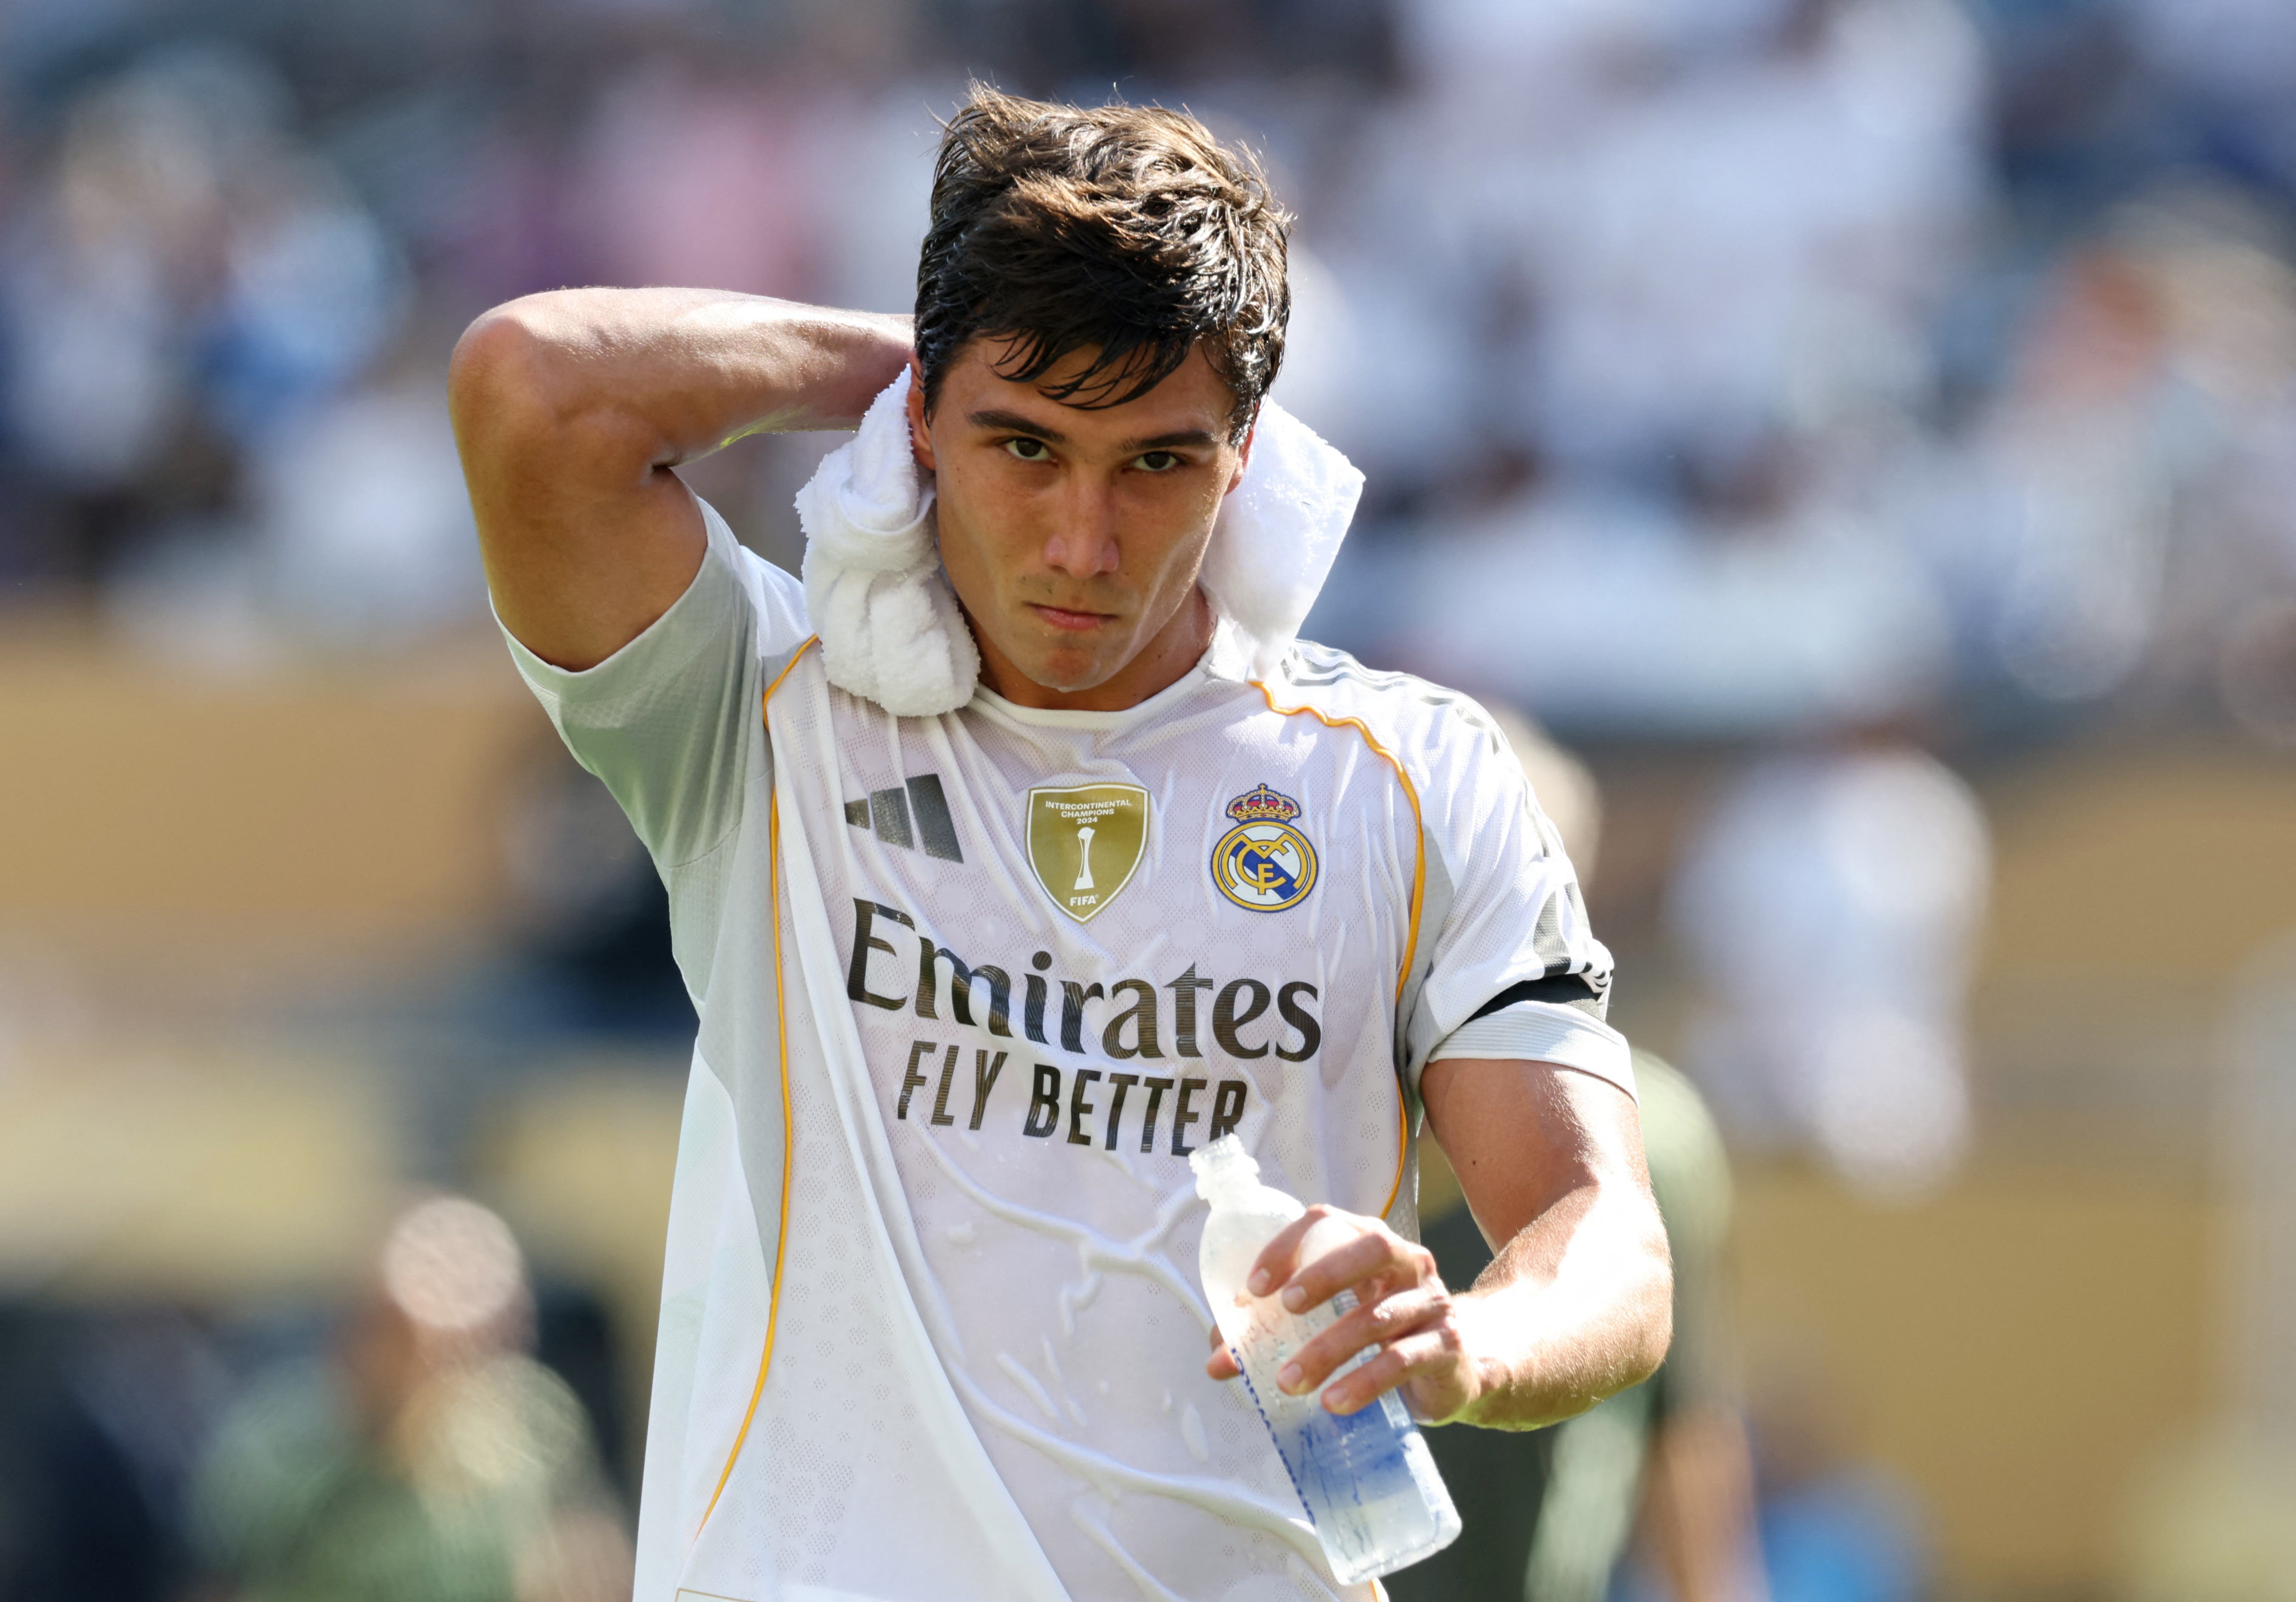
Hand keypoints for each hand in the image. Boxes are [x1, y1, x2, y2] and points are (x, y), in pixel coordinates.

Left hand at [1203, 1205, 1483, 1422]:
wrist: (1458, 1369)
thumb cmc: (1382, 1337)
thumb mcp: (1332, 1325)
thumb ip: (1274, 1335)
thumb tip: (1219, 1360)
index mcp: (1370, 1245)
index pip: (1328, 1223)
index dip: (1288, 1246)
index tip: (1253, 1287)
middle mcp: (1408, 1262)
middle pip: (1371, 1248)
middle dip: (1324, 1275)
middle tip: (1284, 1308)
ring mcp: (1432, 1302)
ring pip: (1379, 1316)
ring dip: (1329, 1349)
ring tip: (1289, 1381)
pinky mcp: (1447, 1346)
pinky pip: (1404, 1359)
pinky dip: (1365, 1381)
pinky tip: (1335, 1402)